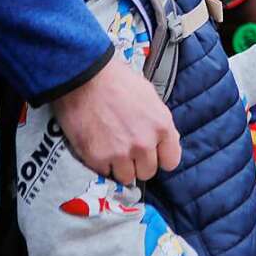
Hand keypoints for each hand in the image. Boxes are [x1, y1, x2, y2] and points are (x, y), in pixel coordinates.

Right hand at [52, 55, 180, 185]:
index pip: (171, 161)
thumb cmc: (117, 81)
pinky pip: (104, 173)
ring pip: (126, 177)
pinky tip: (98, 147)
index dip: (161, 157)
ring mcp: (121, 153)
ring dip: (120, 167)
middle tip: (128, 150)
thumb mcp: (150, 97)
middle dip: (139, 163)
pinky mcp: (97, 159)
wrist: (84, 78)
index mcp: (161, 125)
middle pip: (148, 172)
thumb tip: (162, 139)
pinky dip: (101, 164)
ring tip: (112, 149)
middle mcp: (144, 142)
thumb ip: (158, 122)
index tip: (152, 153)